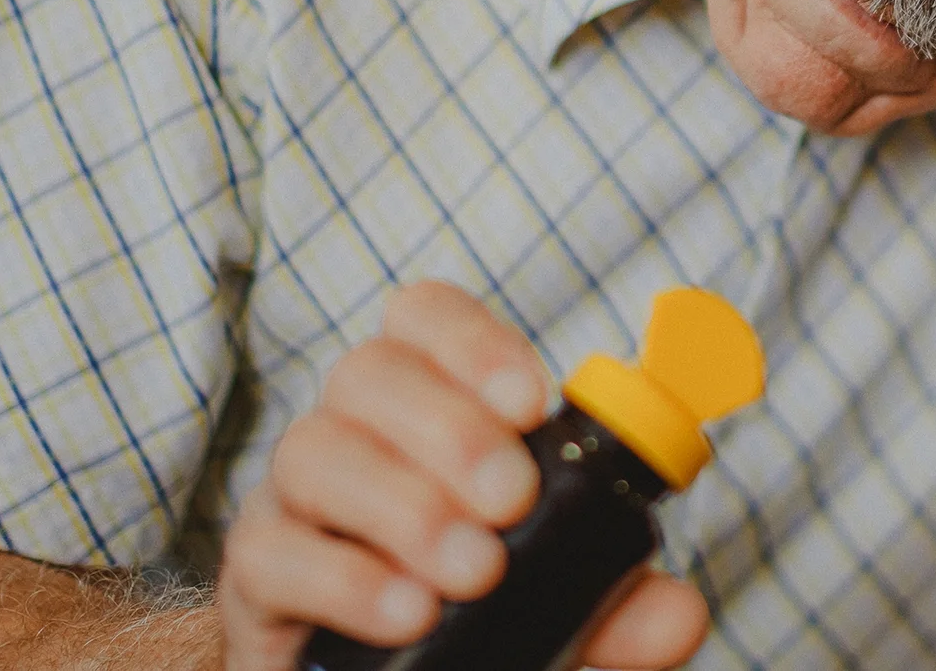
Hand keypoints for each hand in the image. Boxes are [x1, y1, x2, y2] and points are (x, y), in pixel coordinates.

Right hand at [217, 281, 709, 670]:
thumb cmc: (479, 617)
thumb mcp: (566, 610)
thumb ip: (620, 604)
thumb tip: (679, 614)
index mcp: (425, 405)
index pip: (424, 319)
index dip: (472, 342)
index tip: (532, 401)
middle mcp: (351, 434)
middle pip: (367, 374)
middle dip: (447, 428)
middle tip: (513, 501)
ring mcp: (293, 503)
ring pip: (312, 452)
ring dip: (402, 504)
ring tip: (474, 570)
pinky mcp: (256, 582)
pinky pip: (273, 555)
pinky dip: (345, 580)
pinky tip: (408, 611)